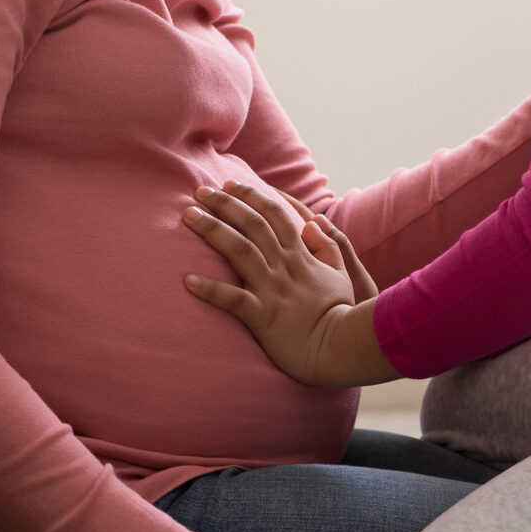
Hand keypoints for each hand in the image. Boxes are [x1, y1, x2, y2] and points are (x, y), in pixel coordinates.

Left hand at [183, 182, 396, 385]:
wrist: (339, 347)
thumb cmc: (340, 312)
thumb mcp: (342, 273)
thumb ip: (330, 245)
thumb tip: (314, 221)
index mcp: (301, 255)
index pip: (275, 214)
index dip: (252, 196)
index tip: (230, 184)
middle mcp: (284, 267)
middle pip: (252, 225)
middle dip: (225, 204)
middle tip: (200, 191)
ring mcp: (272, 290)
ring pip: (239, 251)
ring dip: (212, 230)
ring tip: (188, 216)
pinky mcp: (262, 316)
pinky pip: (232, 300)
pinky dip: (210, 289)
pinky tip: (188, 280)